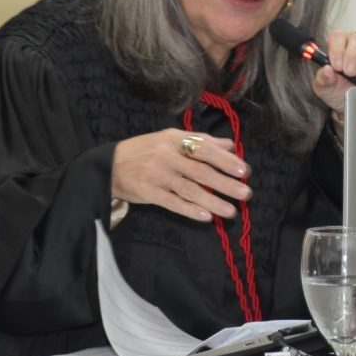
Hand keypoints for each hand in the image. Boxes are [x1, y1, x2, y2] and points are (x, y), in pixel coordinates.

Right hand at [112, 128, 251, 221]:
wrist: (110, 165)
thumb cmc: (146, 150)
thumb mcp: (171, 138)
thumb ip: (201, 140)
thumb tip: (230, 145)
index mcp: (174, 139)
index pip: (205, 149)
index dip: (226, 161)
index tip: (244, 171)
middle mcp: (167, 156)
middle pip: (201, 171)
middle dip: (225, 183)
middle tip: (245, 193)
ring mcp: (157, 175)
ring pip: (190, 189)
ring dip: (212, 201)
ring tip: (231, 210)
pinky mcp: (149, 193)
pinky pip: (173, 203)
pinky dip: (190, 210)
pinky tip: (206, 217)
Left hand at [311, 29, 355, 113]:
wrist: (355, 108)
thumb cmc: (340, 93)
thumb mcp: (325, 88)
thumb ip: (322, 79)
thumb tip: (326, 69)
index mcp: (340, 47)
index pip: (338, 36)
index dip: (337, 48)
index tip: (336, 65)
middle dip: (352, 56)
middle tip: (349, 73)